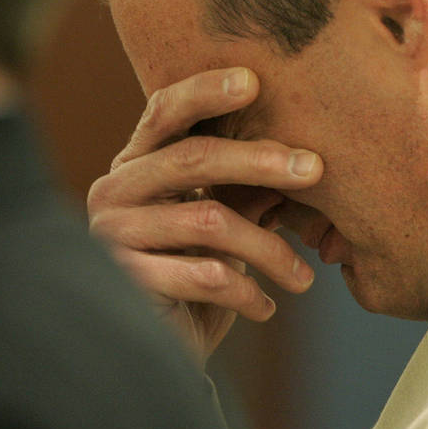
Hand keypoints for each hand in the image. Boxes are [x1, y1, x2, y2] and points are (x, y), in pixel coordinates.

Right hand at [88, 67, 321, 359]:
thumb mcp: (221, 221)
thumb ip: (244, 187)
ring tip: (303, 277)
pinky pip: (202, 274)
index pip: (163, 111)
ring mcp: (114, 234)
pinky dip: (245, 291)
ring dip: (267, 248)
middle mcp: (114, 190)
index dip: (205, 90)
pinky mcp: (126, 280)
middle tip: (314, 168)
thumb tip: (302, 159)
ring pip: (208, 220)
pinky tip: (267, 307)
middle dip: (258, 158)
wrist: (155, 349)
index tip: (254, 80)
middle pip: (191, 158)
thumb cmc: (193, 272)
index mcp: (135, 163)